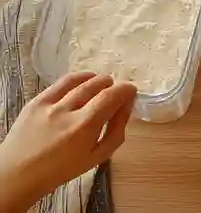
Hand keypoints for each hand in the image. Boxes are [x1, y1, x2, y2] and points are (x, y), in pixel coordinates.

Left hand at [0, 73, 134, 212]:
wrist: (18, 174)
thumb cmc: (61, 169)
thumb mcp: (98, 157)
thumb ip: (117, 130)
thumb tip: (126, 106)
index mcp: (84, 127)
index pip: (113, 95)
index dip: (126, 89)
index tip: (130, 92)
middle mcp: (66, 110)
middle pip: (98, 84)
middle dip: (112, 85)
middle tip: (113, 94)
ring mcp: (48, 104)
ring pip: (80, 80)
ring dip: (95, 80)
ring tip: (99, 86)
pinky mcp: (35, 101)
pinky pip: (61, 82)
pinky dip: (77, 80)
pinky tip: (81, 84)